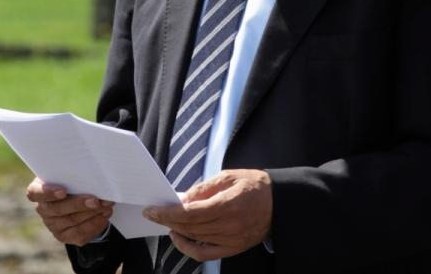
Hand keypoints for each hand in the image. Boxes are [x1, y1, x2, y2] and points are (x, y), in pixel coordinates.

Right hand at [26, 177, 113, 245]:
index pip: (34, 192)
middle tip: (97, 200)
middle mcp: (43, 209)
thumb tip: (90, 172)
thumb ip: (74, 173)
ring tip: (106, 206)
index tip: (63, 191)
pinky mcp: (63, 235)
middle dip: (79, 204)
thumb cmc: (71, 179)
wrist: (77, 195)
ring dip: (91, 214)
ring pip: (71, 221)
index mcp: (38, 190)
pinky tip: (104, 217)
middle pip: (57, 209)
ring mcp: (52, 224)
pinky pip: (78, 234)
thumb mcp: (69, 173)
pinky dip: (94, 225)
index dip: (48, 193)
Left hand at [143, 169, 271, 261]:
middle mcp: (230, 225)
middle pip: (190, 227)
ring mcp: (232, 240)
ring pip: (195, 239)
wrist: (278, 202)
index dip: (169, 213)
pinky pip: (205, 254)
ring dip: (176, 230)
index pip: (191, 213)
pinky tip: (179, 237)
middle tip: (154, 214)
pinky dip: (188, 248)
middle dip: (168, 220)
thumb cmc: (253, 185)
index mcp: (228, 204)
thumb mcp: (228, 176)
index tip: (152, 210)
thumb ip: (204, 188)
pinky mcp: (234, 249)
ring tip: (166, 221)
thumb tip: (182, 199)